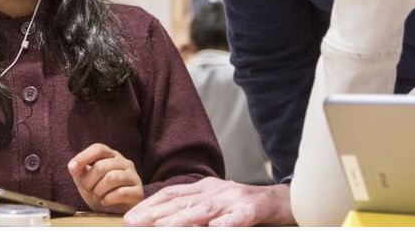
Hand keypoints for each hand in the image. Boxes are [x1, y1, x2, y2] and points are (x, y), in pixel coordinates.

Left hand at [68, 143, 143, 213]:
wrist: (116, 212)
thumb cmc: (101, 193)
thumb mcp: (87, 181)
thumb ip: (80, 172)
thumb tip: (73, 166)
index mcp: (112, 156)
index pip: (99, 148)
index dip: (83, 156)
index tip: (71, 168)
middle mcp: (125, 163)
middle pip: (101, 166)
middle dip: (89, 181)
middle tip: (88, 190)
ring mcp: (133, 176)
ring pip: (112, 178)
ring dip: (99, 191)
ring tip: (99, 196)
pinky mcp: (138, 192)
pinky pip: (121, 193)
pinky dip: (108, 199)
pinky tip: (106, 201)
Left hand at [122, 177, 292, 226]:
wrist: (284, 200)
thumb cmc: (247, 207)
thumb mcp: (217, 205)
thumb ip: (195, 209)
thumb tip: (165, 222)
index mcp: (207, 188)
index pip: (173, 193)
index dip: (151, 204)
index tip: (130, 216)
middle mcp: (218, 190)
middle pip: (183, 202)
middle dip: (156, 213)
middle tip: (134, 224)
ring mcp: (235, 199)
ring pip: (205, 210)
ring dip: (181, 220)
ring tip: (162, 228)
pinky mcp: (254, 209)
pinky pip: (237, 218)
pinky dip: (226, 223)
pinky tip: (216, 229)